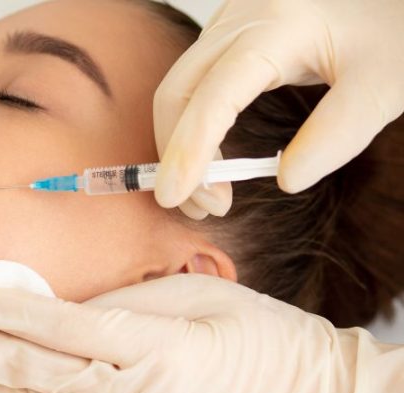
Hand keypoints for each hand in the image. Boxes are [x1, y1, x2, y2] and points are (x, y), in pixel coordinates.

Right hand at [153, 0, 403, 216]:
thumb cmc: (396, 29)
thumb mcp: (386, 83)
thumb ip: (338, 133)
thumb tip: (286, 180)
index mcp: (278, 27)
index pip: (214, 96)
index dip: (189, 151)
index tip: (177, 197)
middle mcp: (243, 18)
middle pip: (179, 91)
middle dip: (177, 154)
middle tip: (206, 207)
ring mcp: (233, 20)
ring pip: (180, 87)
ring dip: (181, 143)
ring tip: (210, 191)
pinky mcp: (234, 31)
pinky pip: (196, 82)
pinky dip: (192, 125)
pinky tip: (213, 157)